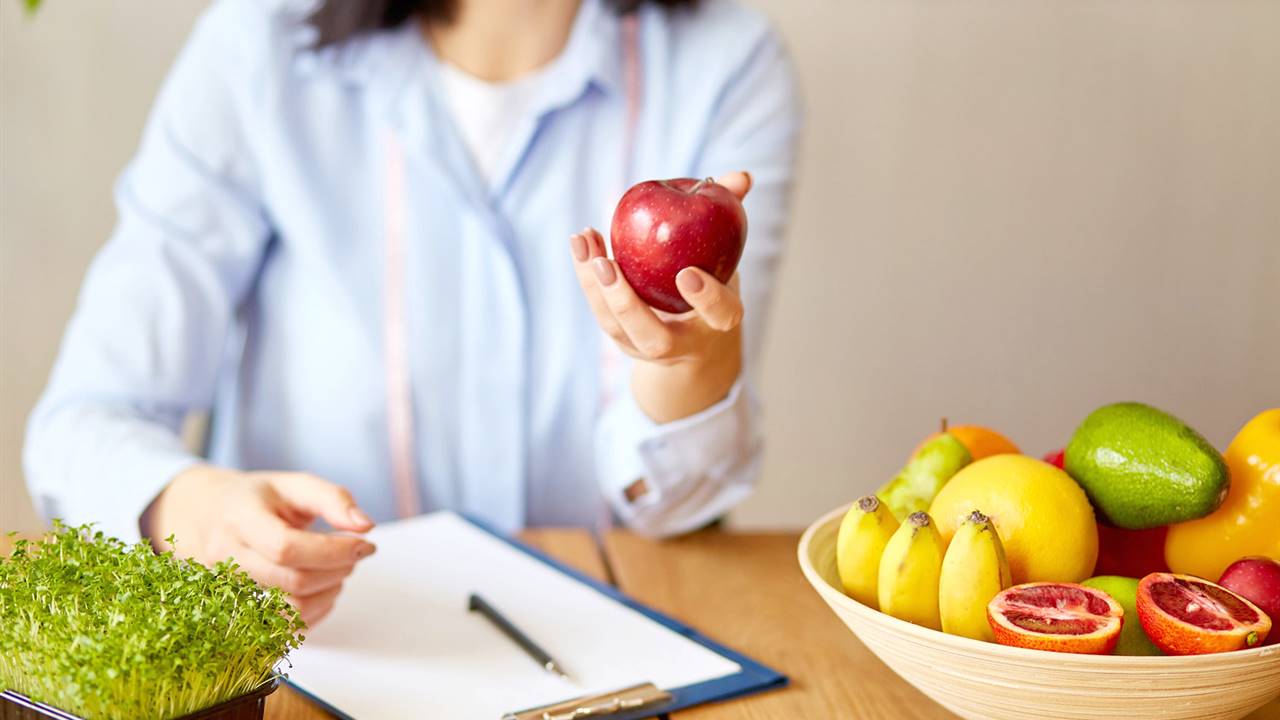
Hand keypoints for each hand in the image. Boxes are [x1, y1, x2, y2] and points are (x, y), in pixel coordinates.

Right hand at [140, 464, 376, 624]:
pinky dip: (316, 612)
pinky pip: (284, 629)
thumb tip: (365, 526)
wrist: (205, 516)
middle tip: (354, 554)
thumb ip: (333, 499)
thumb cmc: (257, 499)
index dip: (332, 552)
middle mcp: (227, 558)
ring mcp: (229, 589)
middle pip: (292, 582)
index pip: (286, 548)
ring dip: (329, 593)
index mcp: (239, 518)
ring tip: (339, 569)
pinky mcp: (238, 611)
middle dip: (337, 570)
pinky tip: (323, 588)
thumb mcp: (294, 484)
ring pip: (290, 612)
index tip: (363, 544)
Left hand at [570, 171, 751, 423]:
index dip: (706, 297)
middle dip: (626, 302)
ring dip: (593, 284)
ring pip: (615, 325)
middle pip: (652, 337)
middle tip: (606, 265)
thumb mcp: (726, 254)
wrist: (693, 339)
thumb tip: (740, 176)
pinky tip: (582, 243)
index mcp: (719, 322)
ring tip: (582, 241)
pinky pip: (600, 311)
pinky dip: (587, 278)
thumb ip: (731, 215)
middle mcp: (681, 345)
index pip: (718, 314)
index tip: (687, 274)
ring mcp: (647, 347)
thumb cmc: (713, 282)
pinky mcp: (622, 338)